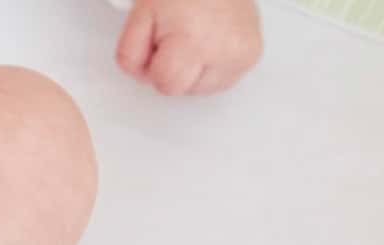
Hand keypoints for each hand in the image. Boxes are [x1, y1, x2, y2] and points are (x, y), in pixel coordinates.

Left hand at [116, 0, 262, 95]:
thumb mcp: (140, 16)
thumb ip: (130, 55)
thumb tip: (144, 77)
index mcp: (195, 41)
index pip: (166, 84)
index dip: (155, 66)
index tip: (159, 43)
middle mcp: (225, 50)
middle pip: (184, 90)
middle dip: (173, 70)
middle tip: (177, 38)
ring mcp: (243, 53)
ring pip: (203, 89)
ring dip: (193, 70)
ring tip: (196, 37)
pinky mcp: (253, 54)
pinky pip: (222, 79)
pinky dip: (211, 66)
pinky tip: (209, 42)